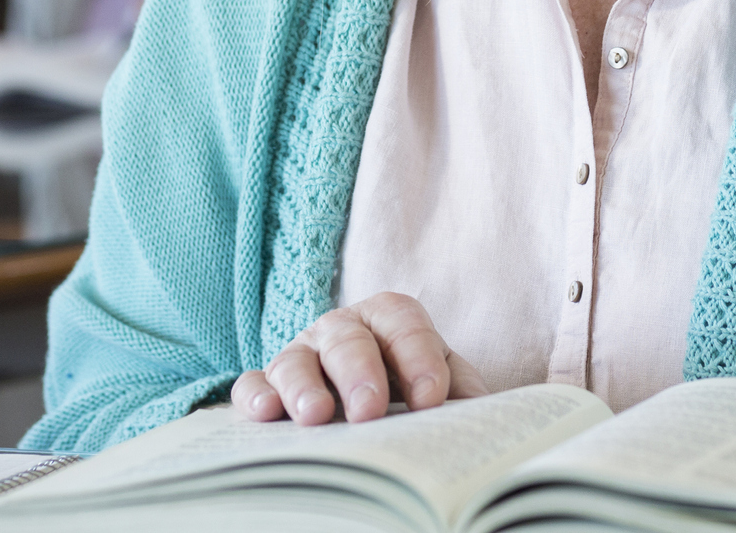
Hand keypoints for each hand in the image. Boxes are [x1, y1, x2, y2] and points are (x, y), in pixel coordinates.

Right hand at [233, 291, 487, 424]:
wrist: (368, 400)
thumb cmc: (408, 386)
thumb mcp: (440, 381)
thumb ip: (461, 388)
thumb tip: (482, 410)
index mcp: (388, 320)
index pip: (402, 322)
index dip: (418, 355)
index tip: (432, 398)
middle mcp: (341, 330)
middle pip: (347, 339)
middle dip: (359, 373)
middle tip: (370, 410)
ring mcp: (301, 355)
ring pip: (296, 360)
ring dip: (304, 386)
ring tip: (315, 416)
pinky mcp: (268, 385)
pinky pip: (253, 384)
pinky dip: (255, 395)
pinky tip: (266, 412)